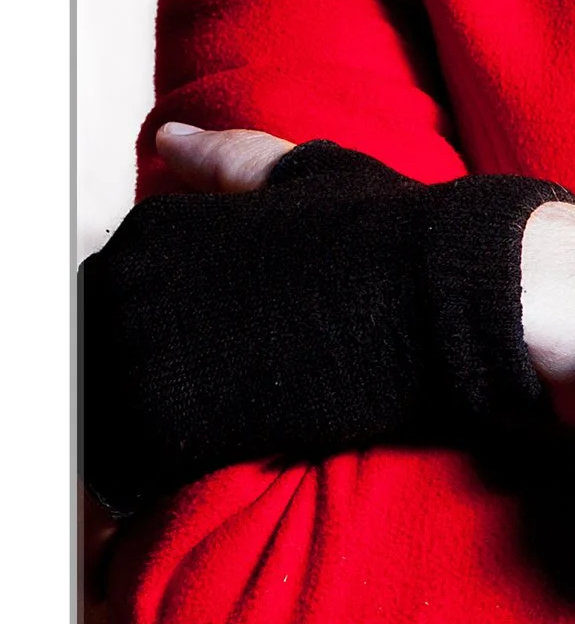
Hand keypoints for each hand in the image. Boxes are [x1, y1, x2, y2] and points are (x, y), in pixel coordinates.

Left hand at [80, 127, 574, 512]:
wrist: (437, 294)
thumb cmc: (390, 239)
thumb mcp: (304, 179)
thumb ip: (229, 162)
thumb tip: (170, 139)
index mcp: (152, 229)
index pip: (101, 305)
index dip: (149, 346)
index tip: (196, 370)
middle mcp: (128, 278)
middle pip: (87, 359)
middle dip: (130, 394)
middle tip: (205, 415)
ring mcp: (140, 345)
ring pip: (96, 414)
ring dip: (130, 443)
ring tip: (198, 452)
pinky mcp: (165, 413)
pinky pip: (121, 467)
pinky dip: (144, 484)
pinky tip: (193, 478)